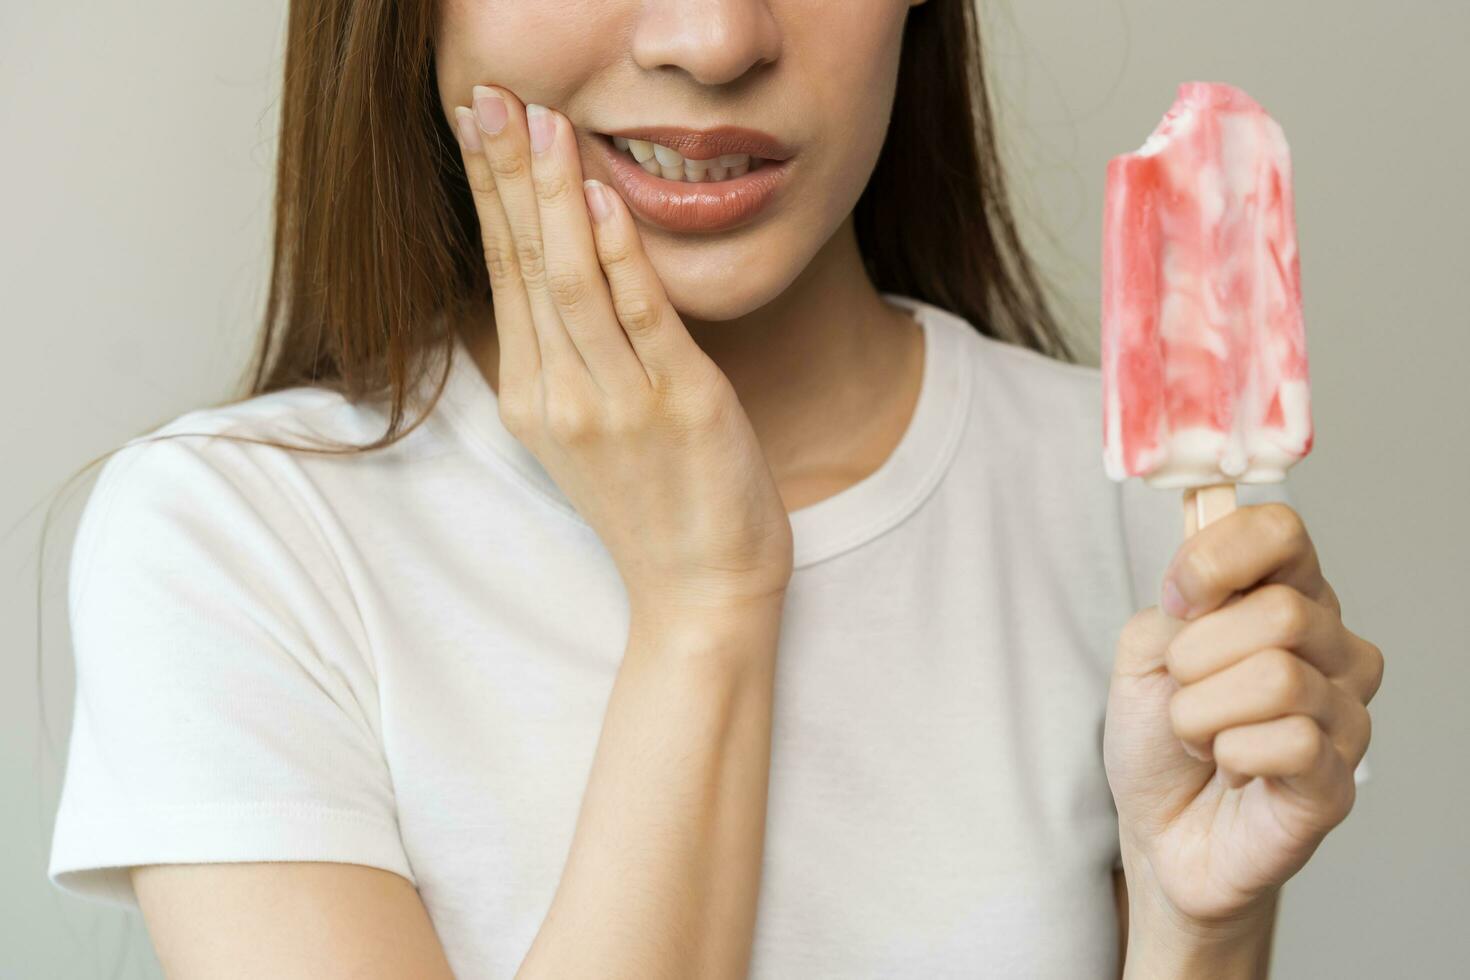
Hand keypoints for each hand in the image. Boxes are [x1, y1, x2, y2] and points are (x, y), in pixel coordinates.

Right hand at [451, 87, 793, 615]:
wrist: (702, 588)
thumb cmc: (655, 504)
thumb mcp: (587, 430)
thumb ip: (567, 354)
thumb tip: (558, 272)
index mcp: (532, 395)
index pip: (503, 271)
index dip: (490, 192)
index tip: (475, 122)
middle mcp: (560, 394)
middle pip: (524, 262)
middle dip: (505, 171)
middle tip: (485, 93)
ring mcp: (616, 402)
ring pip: (571, 281)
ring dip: (556, 195)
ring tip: (542, 121)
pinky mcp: (678, 405)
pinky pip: (642, 319)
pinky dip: (621, 256)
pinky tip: (606, 200)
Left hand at [1103, 502, 1383, 926]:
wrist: (1157, 826)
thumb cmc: (1158, 735)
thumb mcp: (1142, 652)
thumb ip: (1175, 604)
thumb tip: (1203, 587)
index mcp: (1286, 597)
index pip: (1281, 532)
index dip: (1217, 557)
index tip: (1177, 598)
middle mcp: (1331, 649)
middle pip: (1280, 611)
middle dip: (1196, 655)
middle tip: (1182, 690)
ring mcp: (1344, 716)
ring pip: (1278, 678)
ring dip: (1201, 712)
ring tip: (1199, 737)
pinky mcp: (1337, 781)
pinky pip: (1288, 742)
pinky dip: (1230, 754)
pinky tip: (1229, 769)